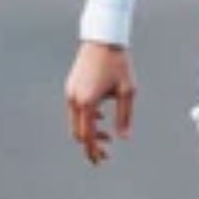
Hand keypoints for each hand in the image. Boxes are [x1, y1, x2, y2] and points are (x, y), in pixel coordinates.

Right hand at [64, 41, 134, 164]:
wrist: (103, 38)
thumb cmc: (118, 64)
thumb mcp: (127, 91)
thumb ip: (125, 117)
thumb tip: (124, 138)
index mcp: (88, 102)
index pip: (88, 136)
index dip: (94, 150)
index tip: (102, 159)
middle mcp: (75, 99)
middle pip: (78, 133)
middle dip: (91, 145)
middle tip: (106, 153)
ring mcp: (70, 92)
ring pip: (75, 122)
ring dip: (89, 131)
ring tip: (106, 136)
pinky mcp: (70, 86)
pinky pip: (75, 109)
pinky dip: (86, 118)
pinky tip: (100, 116)